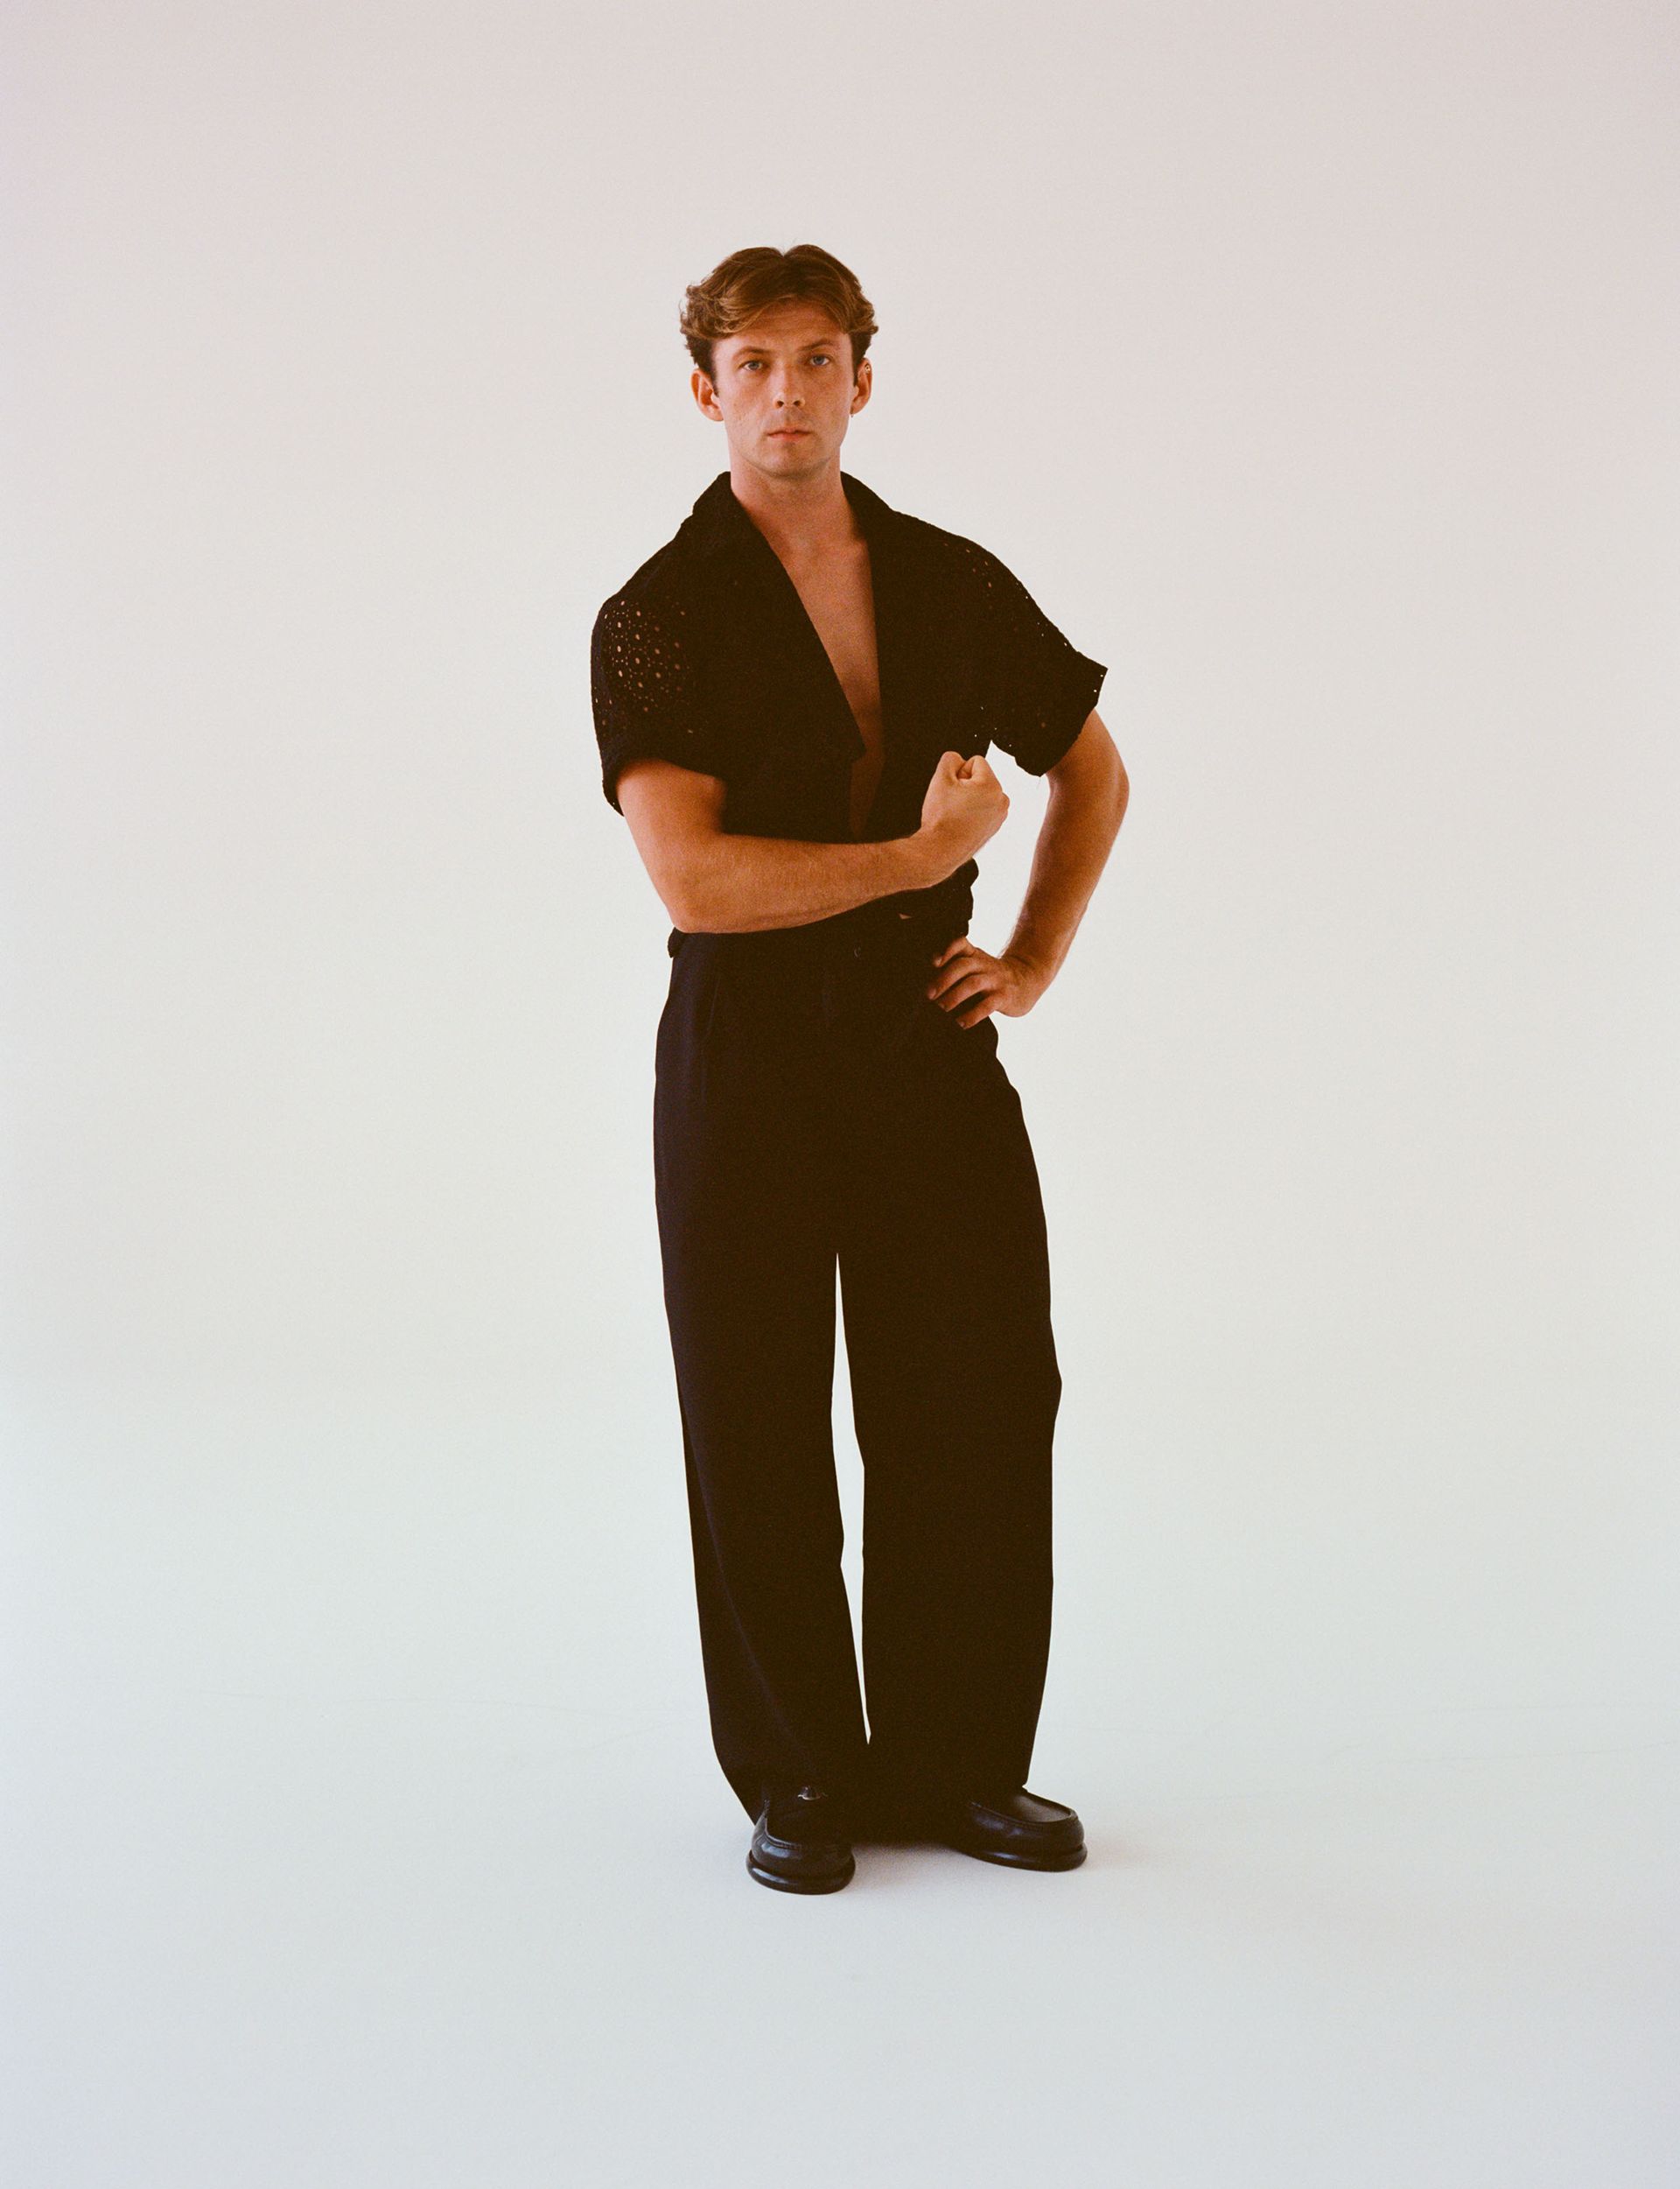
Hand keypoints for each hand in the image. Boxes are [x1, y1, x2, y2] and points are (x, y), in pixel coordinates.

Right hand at [916, 751, 1009, 875]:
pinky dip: (972, 812)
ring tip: (957, 813)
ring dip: (968, 798)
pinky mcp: (994, 827)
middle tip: (953, 802)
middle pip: (980, 778)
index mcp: (993, 786)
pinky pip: (982, 809)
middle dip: (965, 785)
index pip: (975, 761)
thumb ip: (950, 759)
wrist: (940, 851)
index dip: (959, 771)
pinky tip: (961, 822)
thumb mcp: (940, 778)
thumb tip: (958, 759)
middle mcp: (1002, 801)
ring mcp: (1000, 816)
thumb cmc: (942, 819)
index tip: (952, 788)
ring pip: (981, 794)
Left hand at [927, 935, 1049, 1027]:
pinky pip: (987, 1005)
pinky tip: (961, 1023)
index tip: (934, 962)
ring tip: (941, 1009)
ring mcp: (995, 980)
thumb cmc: (992, 975)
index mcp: (974, 955)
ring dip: (954, 997)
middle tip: (929, 995)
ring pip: (973, 984)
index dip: (947, 950)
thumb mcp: (976, 964)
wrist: (1027, 979)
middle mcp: (984, 965)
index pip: (960, 944)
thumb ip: (955, 967)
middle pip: (962, 966)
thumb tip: (928, 986)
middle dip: (943, 980)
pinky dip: (972, 1015)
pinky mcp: (1004, 997)